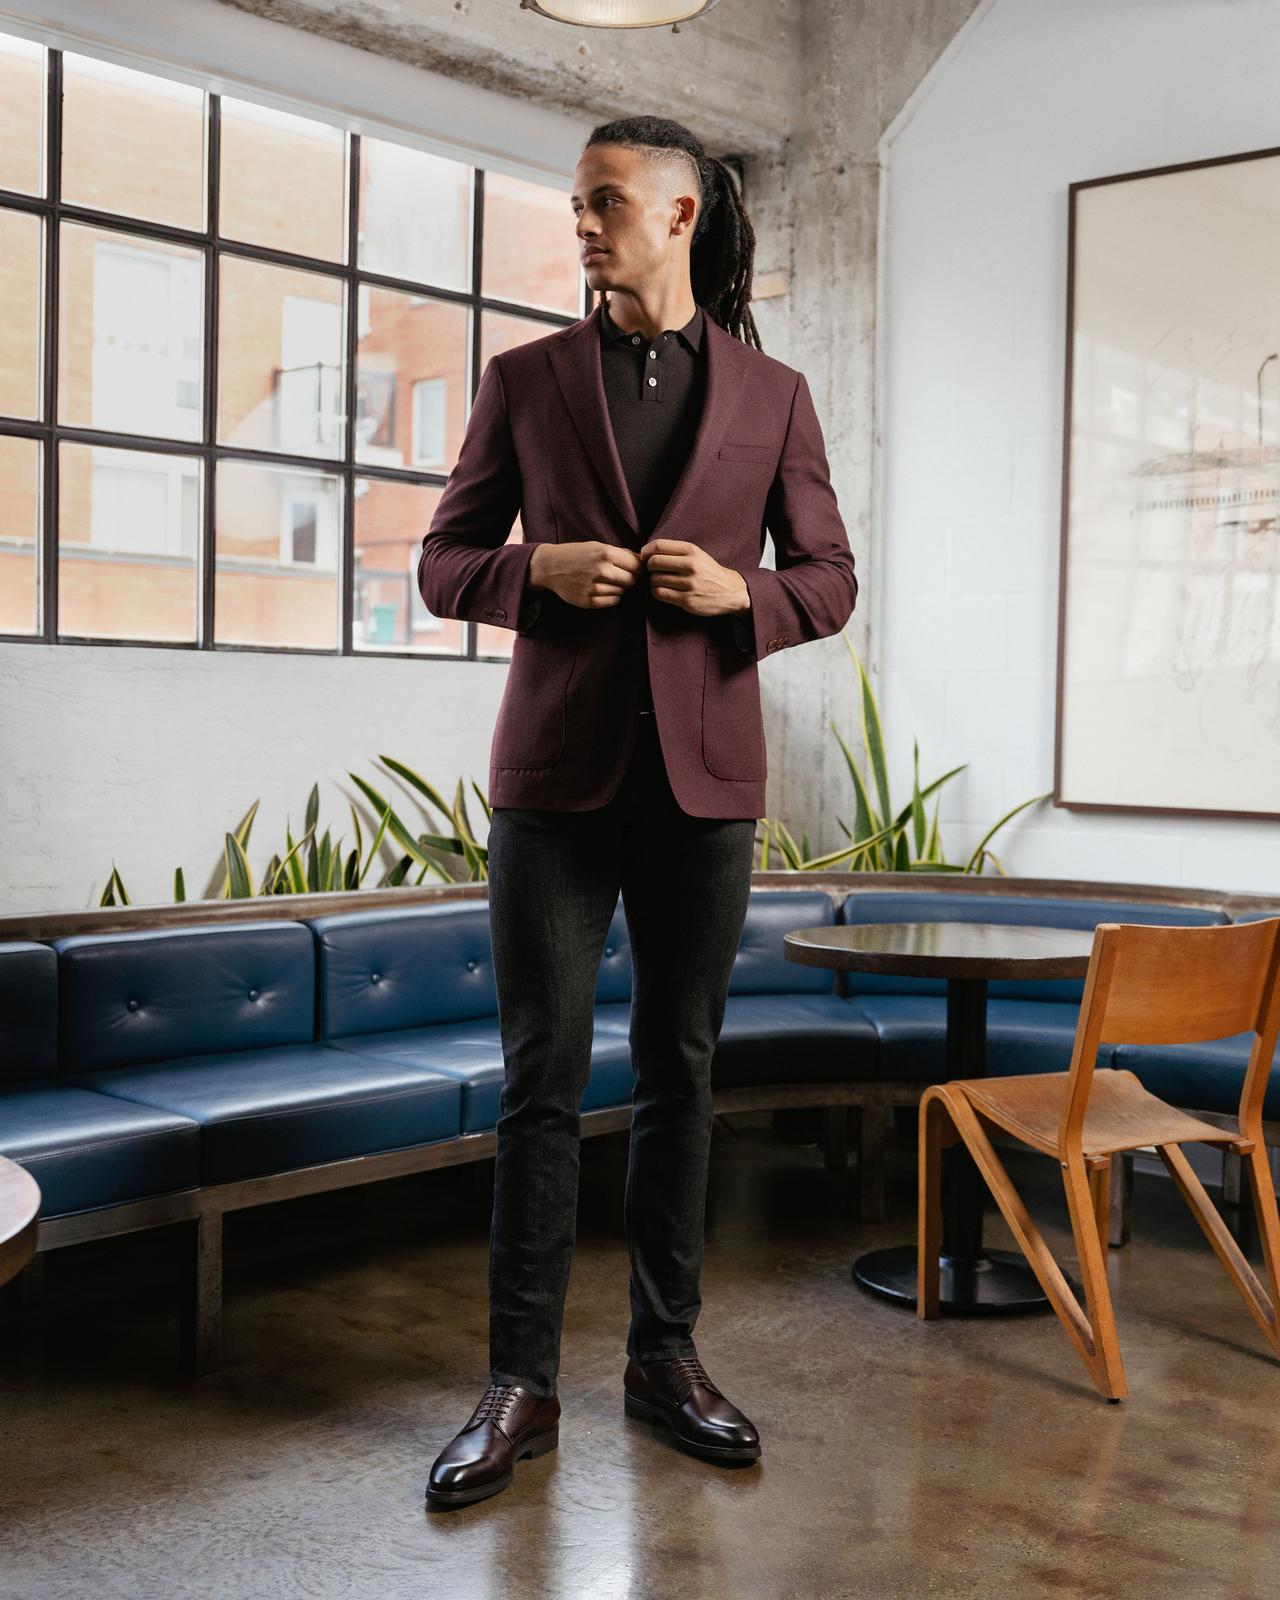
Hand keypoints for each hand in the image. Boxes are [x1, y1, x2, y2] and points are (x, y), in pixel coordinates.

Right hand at [528, 540, 642, 608]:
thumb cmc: (577, 554)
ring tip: (608, 581)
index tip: (636, 570)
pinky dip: (612, 597)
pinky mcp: (589, 601)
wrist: (550, 567)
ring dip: (620, 588)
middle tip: (621, 576)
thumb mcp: (598, 546)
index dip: (639, 569)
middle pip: (631, 580)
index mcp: (606, 554)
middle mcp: (601, 571)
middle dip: (630, 578)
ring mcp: (594, 588)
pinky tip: (603, 589)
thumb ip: (621, 553)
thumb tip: (643, 561)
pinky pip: (612, 602)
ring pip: (622, 592)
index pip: (637, 566)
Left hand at [638, 538, 749, 617]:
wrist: (730, 591)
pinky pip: (660, 594)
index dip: (646, 551)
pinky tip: (662, 591)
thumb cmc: (709, 572)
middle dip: (648, 567)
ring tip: (659, 582)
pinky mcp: (687, 600)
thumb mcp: (697, 555)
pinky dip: (656, 592)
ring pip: (655, 579)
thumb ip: (676, 552)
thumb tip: (648, 552)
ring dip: (653, 581)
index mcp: (692, 551)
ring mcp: (689, 584)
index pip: (659, 546)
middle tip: (652, 571)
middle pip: (654, 562)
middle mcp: (691, 565)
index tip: (644, 557)